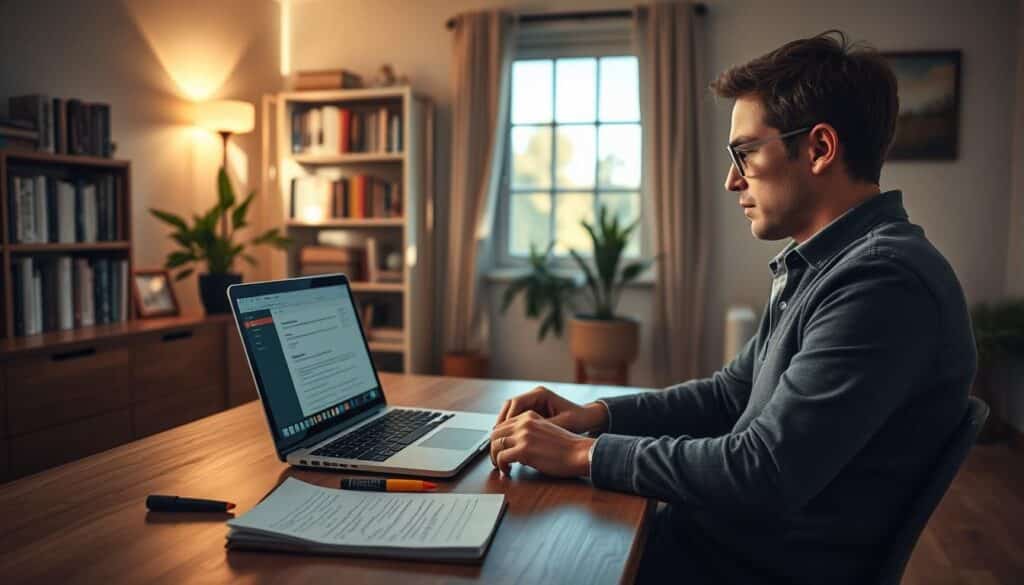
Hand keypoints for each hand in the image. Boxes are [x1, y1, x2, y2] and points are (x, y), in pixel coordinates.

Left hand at [490, 411, 593, 476]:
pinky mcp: (524, 450)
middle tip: (496, 460)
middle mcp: (524, 423)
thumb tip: (514, 444)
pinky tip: (508, 471)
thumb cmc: (567, 446)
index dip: (498, 439)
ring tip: (501, 467)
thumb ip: (530, 432)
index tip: (499, 449)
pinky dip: (501, 466)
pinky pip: (501, 457)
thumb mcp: (546, 430)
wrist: (579, 453)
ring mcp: (523, 435)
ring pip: (495, 445)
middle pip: (495, 433)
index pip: (503, 424)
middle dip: (493, 448)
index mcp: (529, 416)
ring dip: (495, 458)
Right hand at [494, 386, 608, 434]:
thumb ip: (543, 427)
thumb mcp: (562, 424)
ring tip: (500, 440)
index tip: (502, 432)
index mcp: (540, 394)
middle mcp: (534, 395)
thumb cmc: (578, 419)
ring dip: (505, 426)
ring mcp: (533, 402)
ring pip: (511, 412)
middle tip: (496, 437)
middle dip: (502, 422)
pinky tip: (510, 440)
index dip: (506, 418)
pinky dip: (512, 428)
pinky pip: (517, 418)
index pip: (515, 403)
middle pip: (509, 406)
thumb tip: (525, 436)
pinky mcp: (534, 411)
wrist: (588, 418)